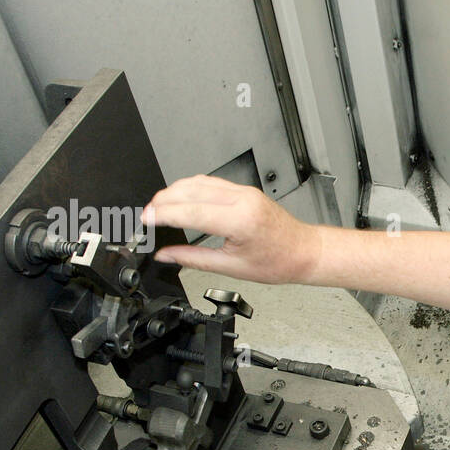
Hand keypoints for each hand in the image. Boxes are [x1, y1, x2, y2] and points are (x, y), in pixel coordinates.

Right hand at [144, 175, 318, 284]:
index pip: (191, 212)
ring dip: (174, 192)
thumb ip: (194, 259)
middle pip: (190, 190)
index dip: (164, 214)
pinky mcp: (244, 190)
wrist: (303, 251)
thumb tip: (166, 255)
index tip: (146, 219)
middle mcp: (242, 200)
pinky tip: (180, 198)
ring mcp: (243, 192)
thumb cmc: (278, 261)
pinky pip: (210, 182)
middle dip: (163, 200)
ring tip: (159, 208)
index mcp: (240, 220)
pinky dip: (190, 189)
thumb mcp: (232, 267)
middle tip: (147, 215)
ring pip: (198, 182)